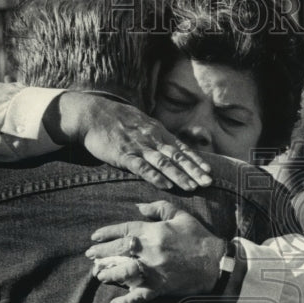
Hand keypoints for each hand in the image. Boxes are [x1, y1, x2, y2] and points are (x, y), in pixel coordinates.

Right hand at [49, 92, 212, 190]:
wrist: (93, 114)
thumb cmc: (119, 121)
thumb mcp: (143, 124)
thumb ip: (158, 137)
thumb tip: (173, 148)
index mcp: (159, 133)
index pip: (182, 149)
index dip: (197, 161)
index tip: (210, 172)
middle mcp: (153, 139)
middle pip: (178, 157)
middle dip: (194, 171)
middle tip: (209, 183)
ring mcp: (139, 147)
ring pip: (163, 163)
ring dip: (179, 176)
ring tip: (192, 187)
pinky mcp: (124, 155)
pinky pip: (142, 167)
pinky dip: (155, 177)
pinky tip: (166, 185)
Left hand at [86, 201, 226, 302]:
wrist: (217, 262)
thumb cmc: (199, 237)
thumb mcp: (180, 216)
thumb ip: (158, 208)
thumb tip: (138, 207)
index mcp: (154, 231)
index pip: (123, 230)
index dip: (106, 233)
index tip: (94, 237)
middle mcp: (150, 251)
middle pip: (118, 251)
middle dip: (101, 253)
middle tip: (91, 256)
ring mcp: (154, 271)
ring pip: (123, 273)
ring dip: (108, 274)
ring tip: (100, 275)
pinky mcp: (159, 288)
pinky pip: (139, 297)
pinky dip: (125, 302)